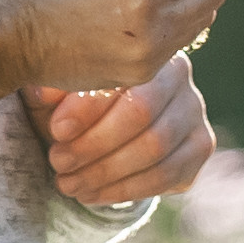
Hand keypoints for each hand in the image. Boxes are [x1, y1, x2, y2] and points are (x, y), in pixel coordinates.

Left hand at [38, 62, 216, 210]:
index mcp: (140, 48)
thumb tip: (43, 93)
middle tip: (58, 163)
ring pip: (155, 150)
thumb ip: (48, 88)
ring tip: (68, 183)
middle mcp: (178, 76)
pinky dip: (124, 190)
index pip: (120, 80)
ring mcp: (194, 112)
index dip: (87, 109)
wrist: (100, 128)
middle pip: (142, 114)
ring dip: (105, 173)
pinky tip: (92, 194)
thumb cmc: (71, 103)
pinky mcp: (200, 147)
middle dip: (94, 145)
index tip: (55, 131)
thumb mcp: (53, 92)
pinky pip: (167, 175)